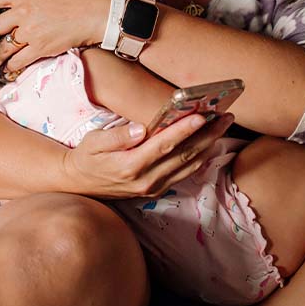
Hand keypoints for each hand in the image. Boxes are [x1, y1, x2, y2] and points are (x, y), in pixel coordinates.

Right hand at [61, 112, 234, 199]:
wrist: (79, 183)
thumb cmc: (86, 157)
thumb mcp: (92, 142)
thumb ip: (116, 137)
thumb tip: (140, 129)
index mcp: (130, 166)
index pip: (163, 145)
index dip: (183, 130)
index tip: (200, 116)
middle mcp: (146, 180)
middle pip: (184, 155)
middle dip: (208, 134)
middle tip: (225, 115)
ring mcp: (153, 188)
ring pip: (189, 165)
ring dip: (210, 144)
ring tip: (223, 124)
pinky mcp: (157, 190)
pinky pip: (185, 173)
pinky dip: (201, 157)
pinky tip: (211, 141)